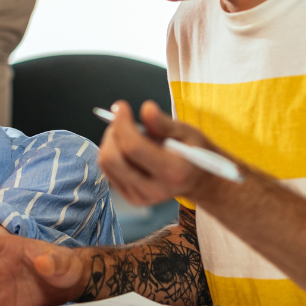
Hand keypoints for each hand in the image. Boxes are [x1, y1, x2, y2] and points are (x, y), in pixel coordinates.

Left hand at [97, 100, 226, 206]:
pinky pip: (109, 171)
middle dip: (113, 133)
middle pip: (113, 159)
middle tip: (122, 119)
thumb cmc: (193, 152)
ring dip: (111, 142)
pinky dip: (114, 153)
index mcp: (173, 172)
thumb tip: (146, 109)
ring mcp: (141, 197)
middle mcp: (154, 190)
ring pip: (107, 164)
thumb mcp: (187, 133)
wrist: (198, 180)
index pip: (134, 148)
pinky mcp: (132, 198)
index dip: (122, 124)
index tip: (121, 107)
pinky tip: (129, 149)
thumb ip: (164, 123)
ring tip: (129, 133)